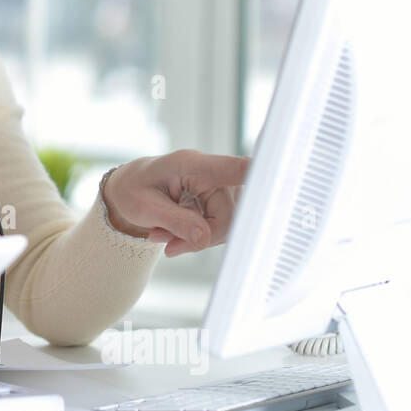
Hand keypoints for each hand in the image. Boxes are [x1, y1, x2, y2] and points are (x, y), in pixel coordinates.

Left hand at [101, 149, 249, 257]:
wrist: (128, 188)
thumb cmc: (133, 189)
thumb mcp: (144, 208)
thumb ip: (175, 222)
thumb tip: (204, 238)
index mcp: (192, 164)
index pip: (234, 167)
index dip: (258, 177)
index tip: (282, 181)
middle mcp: (210, 173)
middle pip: (230, 213)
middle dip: (202, 236)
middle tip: (170, 247)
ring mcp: (217, 187)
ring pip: (226, 224)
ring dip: (196, 238)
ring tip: (164, 237)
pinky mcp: (217, 201)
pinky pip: (218, 227)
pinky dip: (197, 237)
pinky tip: (173, 236)